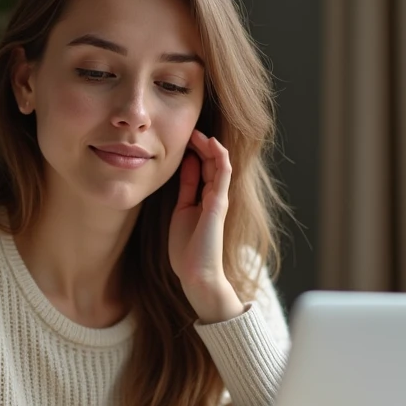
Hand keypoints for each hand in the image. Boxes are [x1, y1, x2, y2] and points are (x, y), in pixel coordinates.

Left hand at [168, 130, 243, 322]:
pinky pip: (223, 175)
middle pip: (212, 163)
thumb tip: (187, 166)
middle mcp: (215, 197)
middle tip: (189, 130)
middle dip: (201, 144)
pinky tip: (211, 143)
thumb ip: (187, 189)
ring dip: (210, 146)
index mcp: (204, 199)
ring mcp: (219, 199)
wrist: (197, 275)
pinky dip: (219, 157)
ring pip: (220, 164)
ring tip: (198, 132)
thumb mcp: (181, 211)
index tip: (183, 137)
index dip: (195, 151)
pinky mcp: (219, 204)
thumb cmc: (188, 250)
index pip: (204, 168)